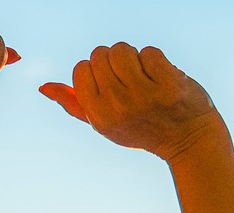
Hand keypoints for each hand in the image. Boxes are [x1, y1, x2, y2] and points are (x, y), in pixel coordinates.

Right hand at [40, 43, 222, 161]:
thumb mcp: (105, 124)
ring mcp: (144, 96)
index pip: (81, 69)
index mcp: (99, 117)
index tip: (114, 86)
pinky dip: (157, 60)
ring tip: (146, 77)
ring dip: (135, 57)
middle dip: (115, 62)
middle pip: (100, 54)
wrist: (189, 141)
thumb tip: (44, 87)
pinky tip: (164, 79)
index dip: (97, 72)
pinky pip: (149, 51)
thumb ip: (75, 105)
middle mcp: (119, 107)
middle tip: (133, 82)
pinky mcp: (168, 85)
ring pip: (123, 49)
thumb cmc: (143, 130)